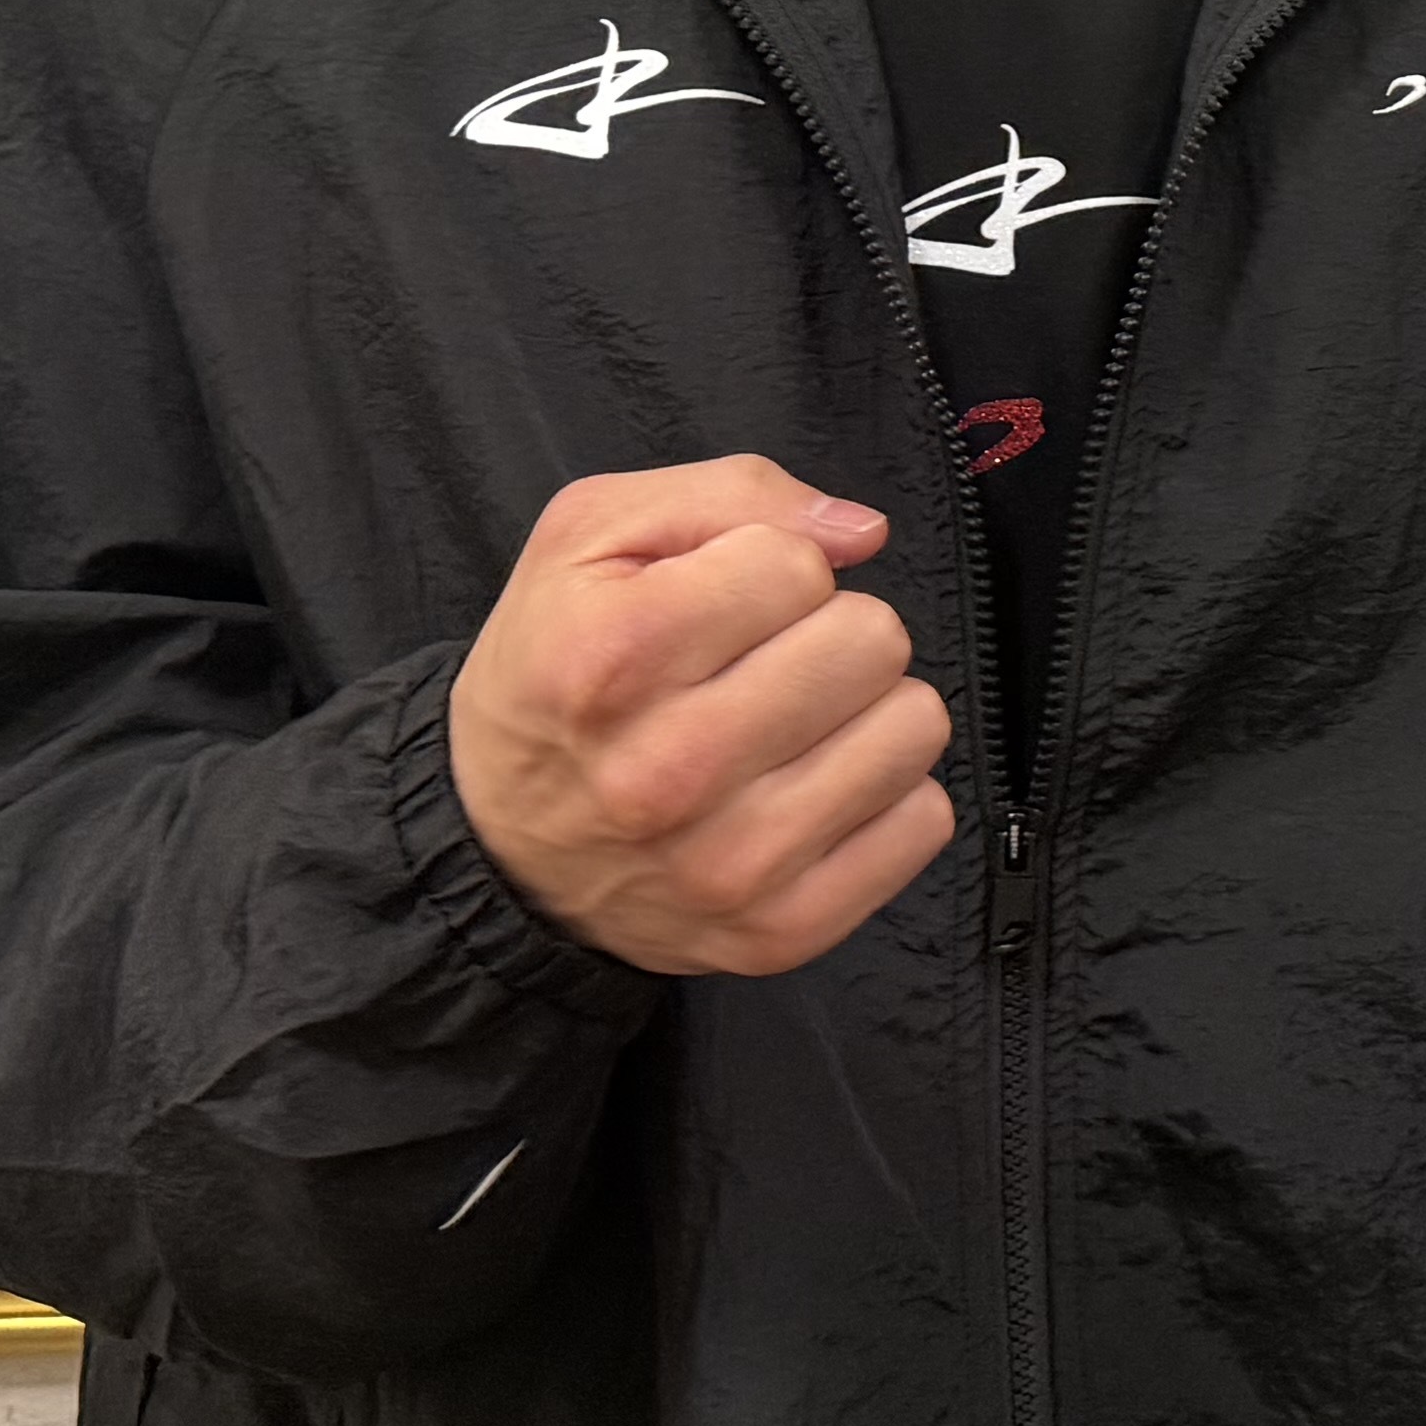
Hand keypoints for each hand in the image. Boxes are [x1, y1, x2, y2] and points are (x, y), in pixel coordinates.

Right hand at [449, 458, 958, 972]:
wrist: (501, 849)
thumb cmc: (555, 672)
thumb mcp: (590, 539)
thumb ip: (730, 494)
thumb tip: (862, 532)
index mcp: (611, 658)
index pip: (794, 565)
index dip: (773, 565)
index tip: (729, 603)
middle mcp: (667, 773)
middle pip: (871, 640)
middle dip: (830, 630)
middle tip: (770, 663)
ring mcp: (730, 866)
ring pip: (912, 726)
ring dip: (867, 709)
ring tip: (797, 724)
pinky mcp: (782, 930)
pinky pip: (923, 820)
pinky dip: (886, 793)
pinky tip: (816, 787)